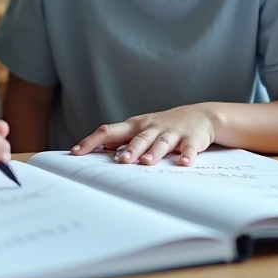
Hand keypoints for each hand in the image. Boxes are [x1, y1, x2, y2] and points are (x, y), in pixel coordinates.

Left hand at [71, 104, 216, 165]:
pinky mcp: (191, 139)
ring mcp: (172, 133)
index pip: (109, 131)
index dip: (92, 141)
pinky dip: (186, 155)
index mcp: (135, 126)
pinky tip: (183, 162)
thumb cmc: (164, 125)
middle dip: (129, 149)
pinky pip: (188, 148)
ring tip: (146, 162)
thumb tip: (97, 149)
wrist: (201, 115)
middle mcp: (151, 127)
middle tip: (120, 161)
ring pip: (161, 143)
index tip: (76, 152)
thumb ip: (121, 139)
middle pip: (138, 138)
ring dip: (153, 152)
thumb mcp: (141, 128)